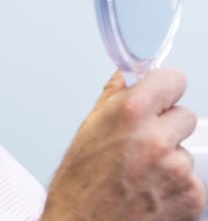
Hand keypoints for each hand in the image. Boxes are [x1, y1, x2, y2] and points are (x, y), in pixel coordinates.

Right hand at [40, 68, 205, 220]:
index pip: (172, 79)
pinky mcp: (192, 198)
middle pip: (185, 115)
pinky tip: (149, 190)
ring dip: (169, 157)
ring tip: (140, 172)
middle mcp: (158, 138)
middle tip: (142, 140)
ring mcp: (177, 170)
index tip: (158, 94)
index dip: (163, 87)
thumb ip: (114, 94)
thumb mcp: (88, 127)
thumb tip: (128, 74)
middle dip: (166, 124)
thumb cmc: (79, 183)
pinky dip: (175, 184)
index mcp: (131, 113)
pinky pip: (191, 179)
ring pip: (185, 149)